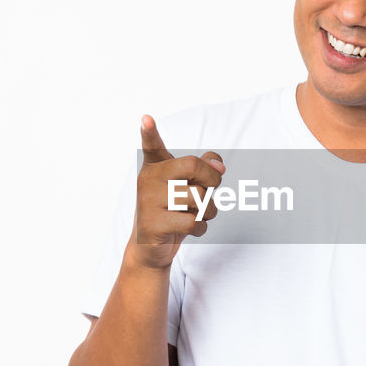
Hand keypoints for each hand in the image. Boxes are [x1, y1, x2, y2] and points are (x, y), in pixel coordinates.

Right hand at [128, 115, 225, 270]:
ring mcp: (148, 201)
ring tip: (198, 214)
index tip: (147, 119)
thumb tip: (219, 163)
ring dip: (209, 209)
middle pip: (192, 165)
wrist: (151, 247)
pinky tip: (191, 229)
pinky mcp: (152, 224)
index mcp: (156, 166)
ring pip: (197, 197)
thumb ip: (204, 167)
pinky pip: (192, 221)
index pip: (152, 145)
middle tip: (213, 187)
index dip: (150, 132)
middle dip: (212, 178)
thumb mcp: (189, 186)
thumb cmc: (174, 210)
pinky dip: (201, 227)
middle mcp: (148, 179)